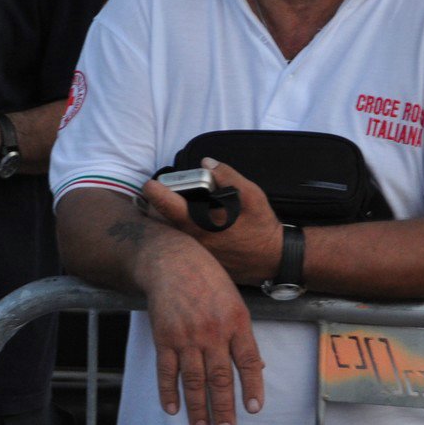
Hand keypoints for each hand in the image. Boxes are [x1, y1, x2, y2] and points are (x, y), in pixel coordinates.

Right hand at [139, 240, 265, 424]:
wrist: (171, 261)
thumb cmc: (207, 279)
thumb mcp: (235, 301)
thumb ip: (244, 335)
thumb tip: (257, 367)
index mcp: (236, 322)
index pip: (248, 361)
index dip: (252, 386)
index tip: (253, 409)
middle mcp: (213, 332)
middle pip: (220, 378)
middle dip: (224, 408)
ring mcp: (187, 336)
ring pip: (193, 380)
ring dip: (197, 407)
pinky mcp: (164, 338)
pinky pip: (166, 371)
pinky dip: (168, 392)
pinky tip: (172, 408)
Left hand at [140, 158, 285, 285]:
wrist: (273, 259)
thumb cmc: (261, 226)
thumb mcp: (250, 194)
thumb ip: (227, 175)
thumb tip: (206, 162)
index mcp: (200, 223)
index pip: (166, 206)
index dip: (154, 191)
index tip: (150, 184)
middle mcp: (192, 241)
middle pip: (160, 222)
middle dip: (156, 207)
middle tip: (161, 195)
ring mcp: (194, 254)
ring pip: (169, 235)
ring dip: (166, 221)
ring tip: (173, 209)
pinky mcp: (200, 262)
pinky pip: (180, 247)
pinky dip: (177, 234)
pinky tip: (190, 226)